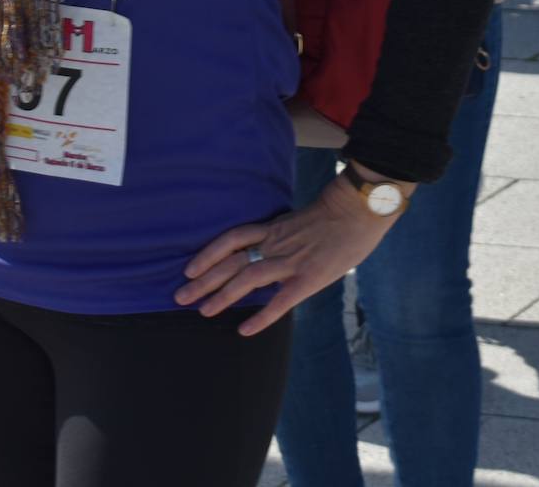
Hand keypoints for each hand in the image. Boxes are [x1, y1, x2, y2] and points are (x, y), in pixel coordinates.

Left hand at [175, 172, 404, 336]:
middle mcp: (275, 244)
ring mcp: (290, 261)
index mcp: (273, 228)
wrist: (358, 209)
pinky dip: (260, 317)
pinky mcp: (308, 278)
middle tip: (180, 297)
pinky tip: (244, 330)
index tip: (189, 269)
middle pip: (231, 261)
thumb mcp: (299, 222)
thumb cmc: (334, 215)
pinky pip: (280, 300)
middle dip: (203, 280)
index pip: (231, 239)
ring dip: (222, 296)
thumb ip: (283, 237)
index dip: (207, 254)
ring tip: (202, 312)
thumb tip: (270, 253)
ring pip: (247, 279)